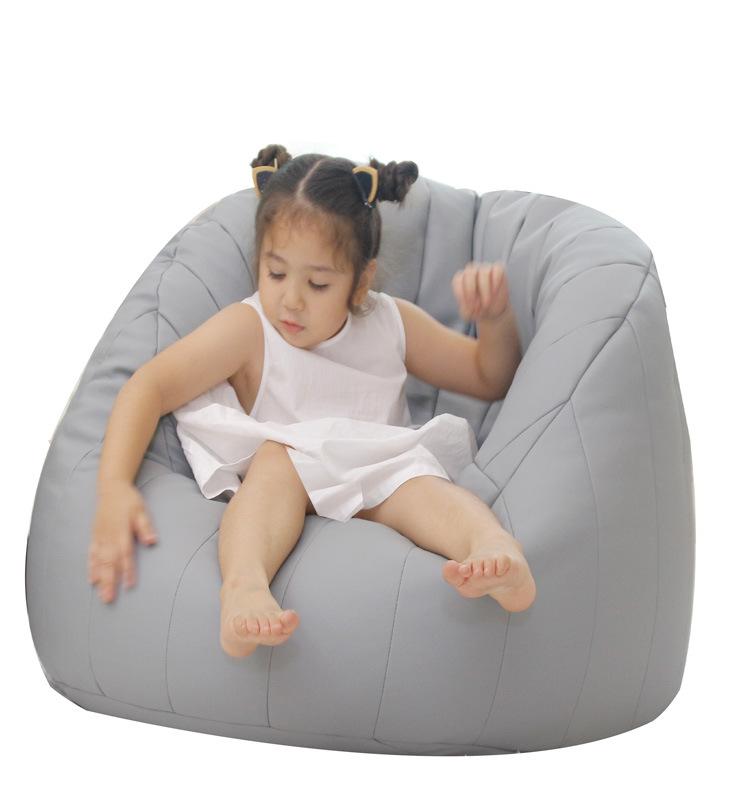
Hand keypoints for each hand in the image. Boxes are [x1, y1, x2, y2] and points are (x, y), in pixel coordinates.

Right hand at [88, 482, 157, 602]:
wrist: (111, 489)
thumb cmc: (129, 501)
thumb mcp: (141, 511)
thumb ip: (146, 527)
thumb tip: (153, 541)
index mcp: (121, 532)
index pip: (125, 555)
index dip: (127, 571)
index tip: (129, 586)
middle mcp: (109, 538)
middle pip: (109, 563)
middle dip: (109, 582)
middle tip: (109, 599)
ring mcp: (100, 538)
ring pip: (99, 562)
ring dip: (100, 579)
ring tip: (100, 595)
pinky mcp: (95, 536)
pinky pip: (92, 555)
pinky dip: (91, 568)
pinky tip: (91, 580)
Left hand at [452, 262, 509, 321]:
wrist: (492, 309)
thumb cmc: (477, 309)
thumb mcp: (469, 314)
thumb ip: (467, 311)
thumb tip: (472, 307)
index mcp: (461, 279)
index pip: (458, 280)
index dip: (462, 293)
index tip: (468, 306)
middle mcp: (472, 271)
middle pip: (470, 273)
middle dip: (472, 290)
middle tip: (477, 306)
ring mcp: (485, 269)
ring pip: (484, 272)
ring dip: (485, 289)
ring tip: (486, 303)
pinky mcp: (498, 270)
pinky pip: (497, 270)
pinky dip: (496, 281)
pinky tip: (495, 292)